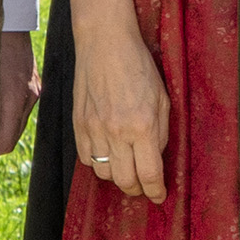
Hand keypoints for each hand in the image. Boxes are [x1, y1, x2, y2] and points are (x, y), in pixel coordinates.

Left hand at [0, 31, 35, 155]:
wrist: (7, 16)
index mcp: (14, 97)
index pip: (5, 142)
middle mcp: (28, 96)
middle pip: (12, 135)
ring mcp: (33, 89)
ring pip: (16, 122)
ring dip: (0, 126)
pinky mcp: (33, 82)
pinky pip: (20, 108)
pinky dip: (7, 113)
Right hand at [72, 24, 171, 203]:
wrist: (105, 43)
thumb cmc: (138, 66)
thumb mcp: (162, 98)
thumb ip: (160, 132)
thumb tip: (156, 158)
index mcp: (142, 126)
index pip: (149, 173)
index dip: (155, 191)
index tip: (159, 196)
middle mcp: (116, 132)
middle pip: (124, 180)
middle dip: (136, 188)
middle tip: (144, 186)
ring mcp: (93, 129)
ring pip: (103, 172)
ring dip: (116, 176)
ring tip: (126, 168)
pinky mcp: (78, 124)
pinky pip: (85, 157)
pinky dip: (97, 162)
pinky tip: (107, 154)